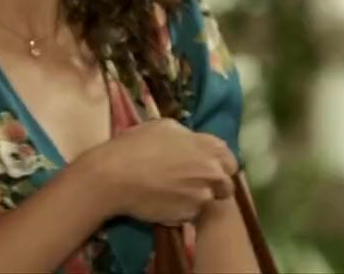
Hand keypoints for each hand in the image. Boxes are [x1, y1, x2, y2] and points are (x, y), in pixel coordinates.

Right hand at [80, 119, 238, 225]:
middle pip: (225, 183)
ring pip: (207, 200)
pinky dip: (181, 209)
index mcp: (210, 147)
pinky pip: (190, 213)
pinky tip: (163, 201)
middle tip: (190, 182)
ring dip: (195, 197)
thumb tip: (192, 143)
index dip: (216, 164)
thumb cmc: (136, 145)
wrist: (114, 175)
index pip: (229, 160)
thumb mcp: (164, 127)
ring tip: (172, 192)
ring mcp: (203, 196)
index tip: (202, 166)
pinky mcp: (189, 216)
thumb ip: (187, 136)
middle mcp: (213, 172)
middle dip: (212, 183)